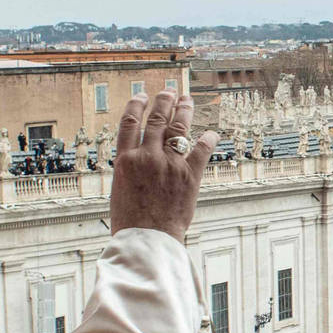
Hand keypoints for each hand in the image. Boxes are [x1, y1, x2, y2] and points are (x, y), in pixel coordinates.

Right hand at [109, 88, 217, 240]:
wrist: (147, 239)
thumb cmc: (131, 220)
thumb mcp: (120, 188)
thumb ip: (131, 167)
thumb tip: (138, 153)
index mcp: (125, 160)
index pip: (129, 122)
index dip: (137, 105)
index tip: (142, 96)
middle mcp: (147, 156)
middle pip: (157, 119)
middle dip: (165, 101)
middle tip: (170, 92)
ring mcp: (170, 164)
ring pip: (179, 127)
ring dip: (184, 110)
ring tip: (187, 100)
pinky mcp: (190, 175)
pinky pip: (202, 149)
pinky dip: (208, 139)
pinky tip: (211, 132)